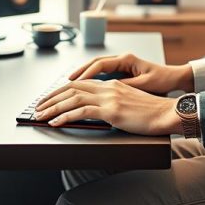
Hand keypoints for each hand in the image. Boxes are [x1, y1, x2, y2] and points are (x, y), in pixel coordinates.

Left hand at [34, 78, 180, 135]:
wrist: (167, 113)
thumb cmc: (151, 113)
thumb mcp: (128, 103)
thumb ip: (112, 103)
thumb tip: (97, 112)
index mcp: (111, 84)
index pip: (79, 83)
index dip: (61, 90)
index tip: (49, 98)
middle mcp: (108, 87)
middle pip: (72, 88)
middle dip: (51, 98)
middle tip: (38, 107)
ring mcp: (109, 98)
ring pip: (73, 98)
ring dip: (53, 107)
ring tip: (40, 115)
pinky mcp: (112, 111)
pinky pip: (81, 111)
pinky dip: (65, 116)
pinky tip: (56, 122)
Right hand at [69, 52, 193, 94]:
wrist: (175, 79)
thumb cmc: (162, 80)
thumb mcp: (144, 84)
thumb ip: (125, 85)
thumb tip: (107, 89)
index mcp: (126, 59)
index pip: (100, 64)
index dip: (86, 73)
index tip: (75, 82)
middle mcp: (122, 59)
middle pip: (95, 63)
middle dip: (80, 72)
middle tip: (67, 82)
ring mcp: (122, 64)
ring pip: (98, 68)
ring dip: (85, 75)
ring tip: (71, 84)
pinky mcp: (123, 72)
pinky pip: (104, 74)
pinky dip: (93, 79)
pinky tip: (85, 87)